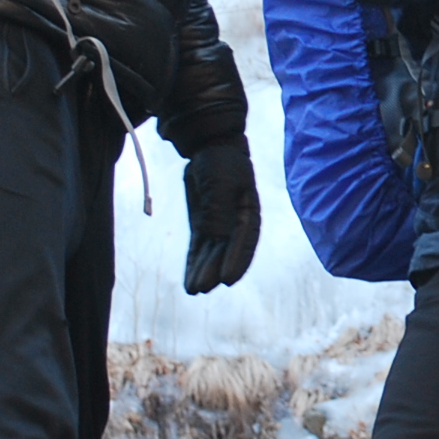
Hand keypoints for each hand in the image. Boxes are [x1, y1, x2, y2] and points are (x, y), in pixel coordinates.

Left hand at [182, 138, 261, 293]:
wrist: (209, 149)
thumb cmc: (220, 163)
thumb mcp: (221, 182)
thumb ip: (220, 209)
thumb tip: (219, 238)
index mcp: (248, 212)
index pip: (244, 241)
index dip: (236, 261)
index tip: (226, 279)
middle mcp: (236, 223)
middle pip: (225, 251)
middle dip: (214, 270)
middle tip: (202, 288)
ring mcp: (219, 226)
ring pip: (211, 253)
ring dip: (203, 271)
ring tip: (193, 290)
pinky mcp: (204, 226)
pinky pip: (199, 248)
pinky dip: (194, 264)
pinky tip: (189, 282)